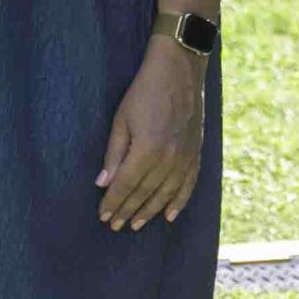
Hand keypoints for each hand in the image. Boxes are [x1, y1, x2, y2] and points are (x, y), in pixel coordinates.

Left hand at [96, 36, 207, 230]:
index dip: (113, 202)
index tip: (103, 216)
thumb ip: (114, 154)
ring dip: (150, 211)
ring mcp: (185, 158)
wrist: (179, 72)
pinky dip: (179, 202)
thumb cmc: (144, 92)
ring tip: (136, 224)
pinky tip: (169, 215)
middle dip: (127, 210)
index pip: (125, 185)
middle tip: (115, 225)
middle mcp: (169, 160)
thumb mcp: (121, 120)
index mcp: (147, 150)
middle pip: (144, 193)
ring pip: (166, 194)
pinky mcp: (196, 154)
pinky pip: (188, 185)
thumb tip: (102, 183)